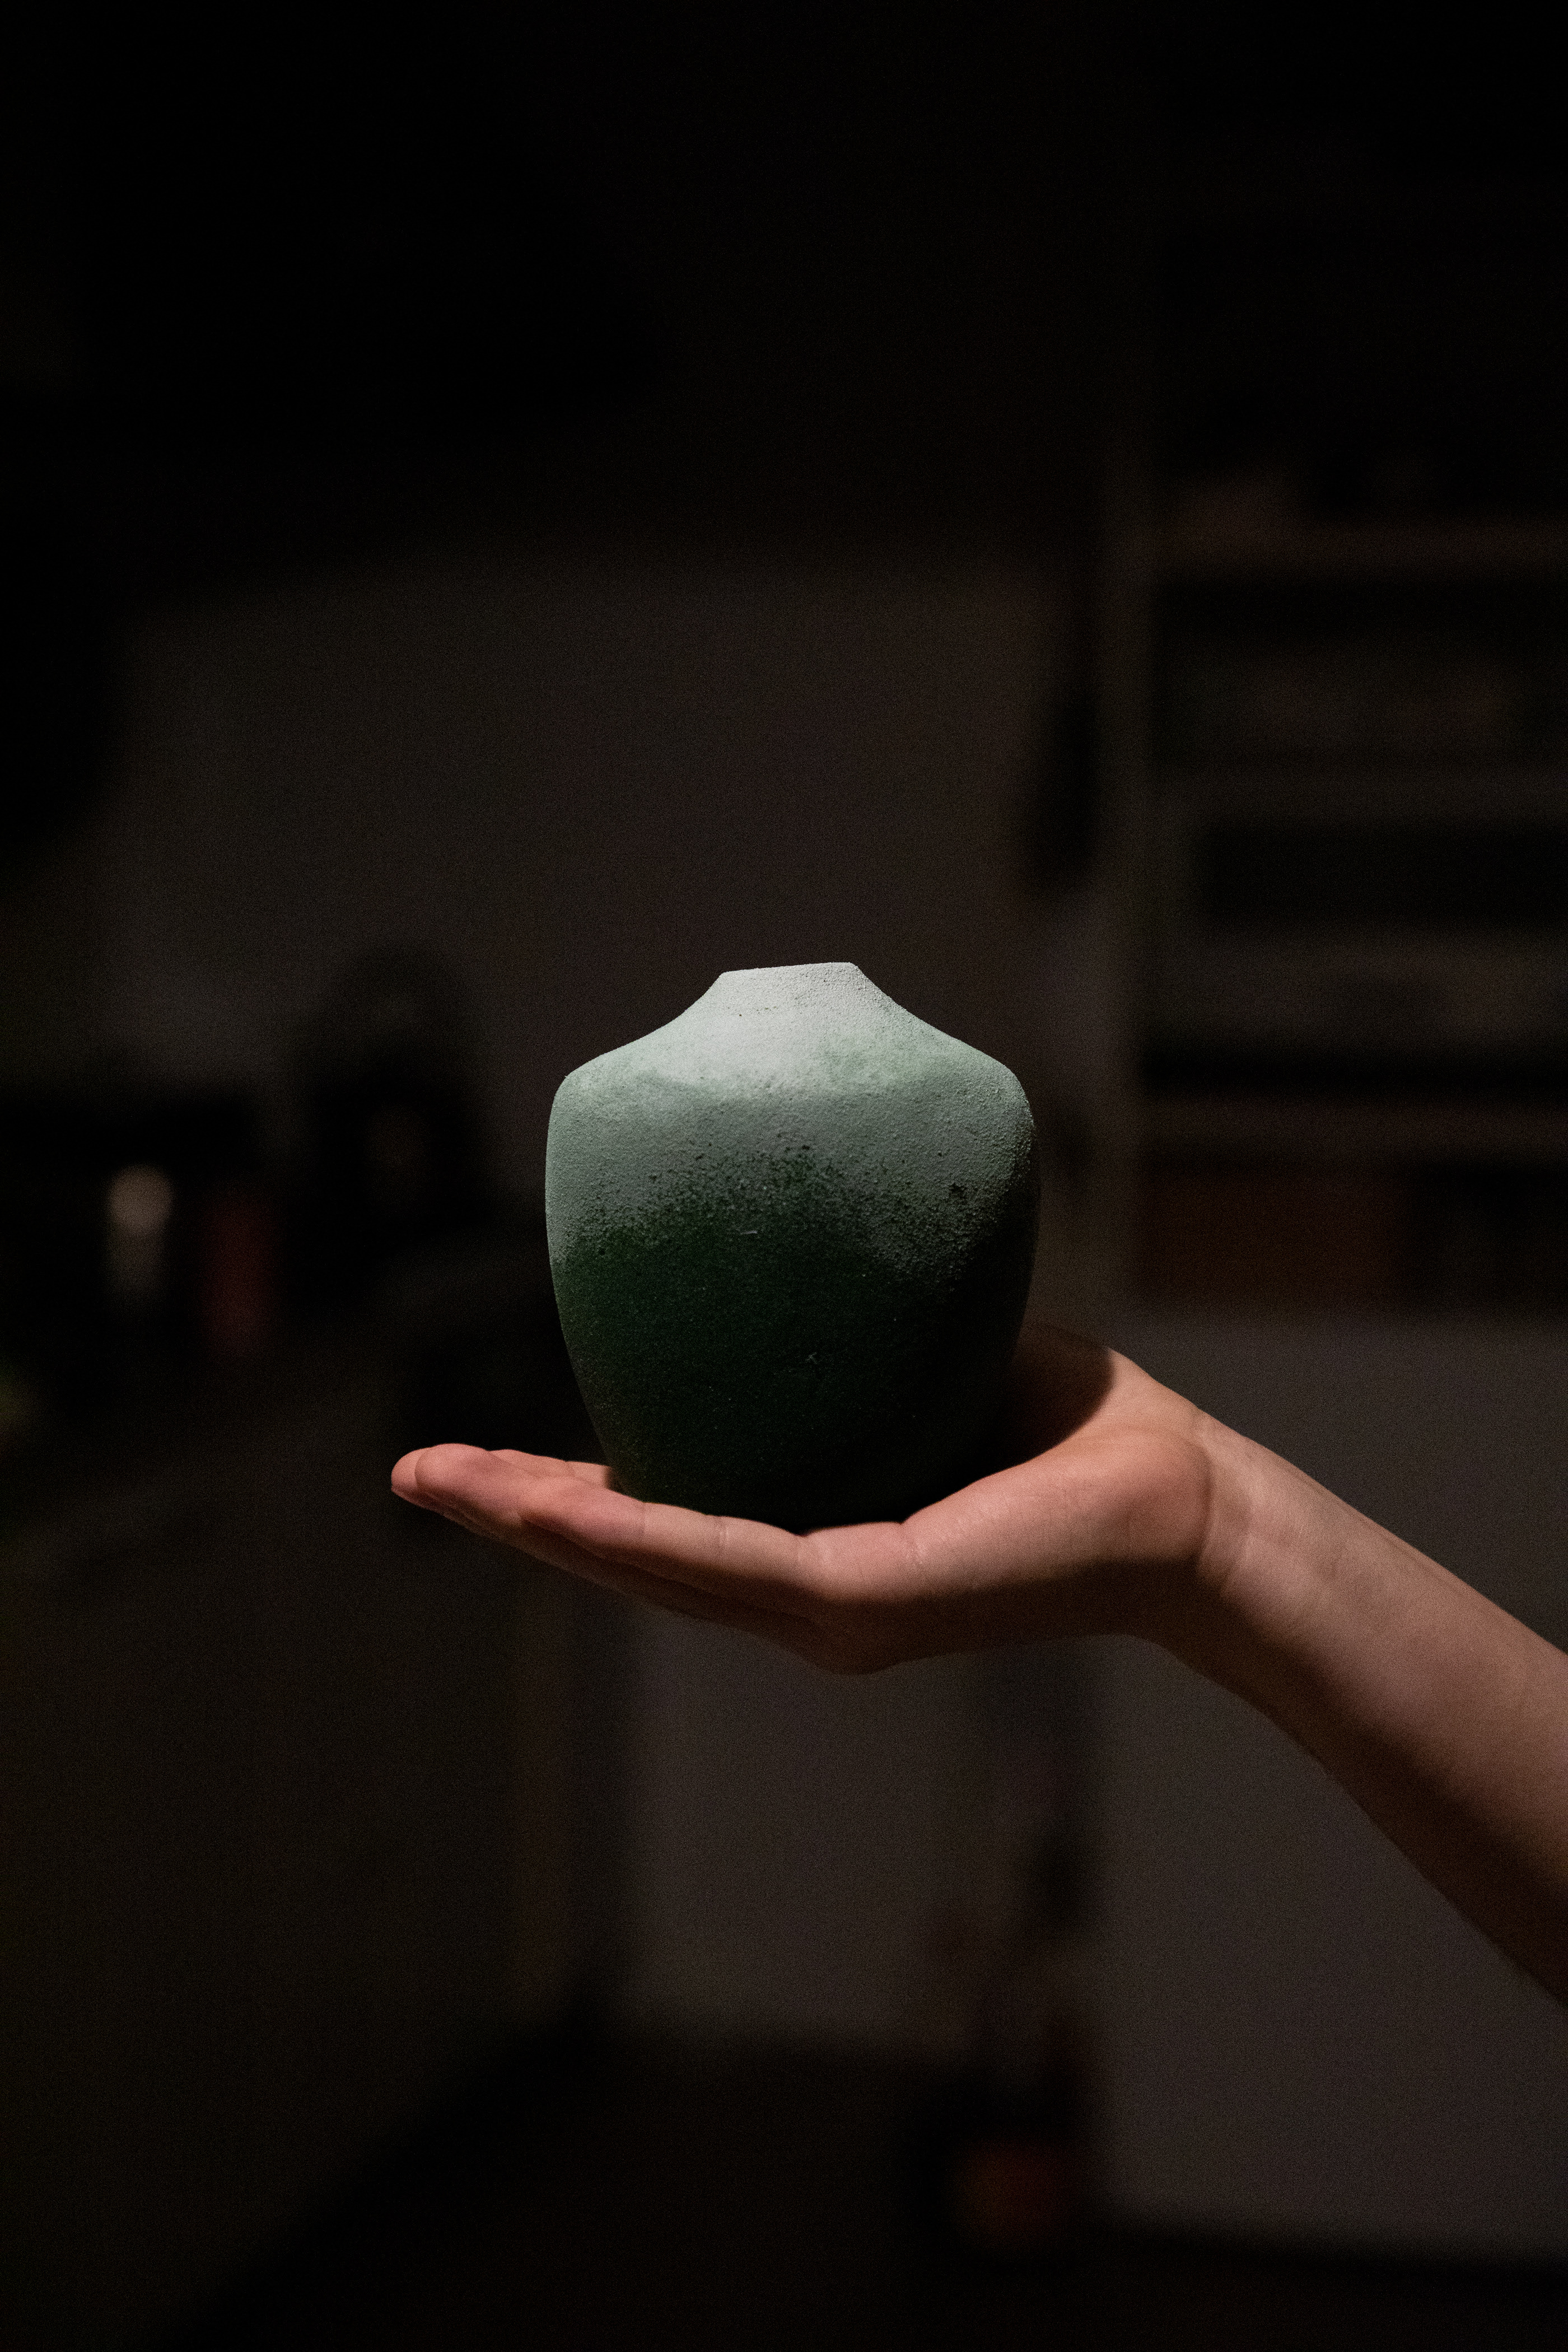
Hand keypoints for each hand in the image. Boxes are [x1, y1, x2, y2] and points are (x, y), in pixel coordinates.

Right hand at [390, 1326, 1215, 1670]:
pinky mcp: (863, 1600)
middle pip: (632, 1552)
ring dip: (542, 1527)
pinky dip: (633, 1534)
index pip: (665, 1516)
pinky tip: (559, 1509)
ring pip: (654, 1563)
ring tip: (446, 1486)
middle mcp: (805, 1591)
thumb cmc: (1070, 1434)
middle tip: (414, 1475)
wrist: (1181, 1502)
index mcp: (813, 1543)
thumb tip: (799, 1250)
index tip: (482, 1461)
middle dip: (518, 1515)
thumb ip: (853, 1339)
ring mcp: (828, 1607)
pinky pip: (726, 1557)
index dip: (564, 1494)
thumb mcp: (929, 1363)